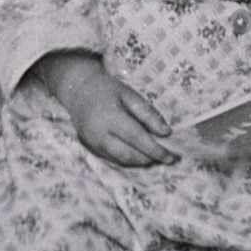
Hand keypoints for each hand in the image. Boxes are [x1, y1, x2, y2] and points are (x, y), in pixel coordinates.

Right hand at [36, 51, 177, 166]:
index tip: (172, 157)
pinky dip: (129, 159)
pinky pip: (113, 159)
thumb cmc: (107, 89)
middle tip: (169, 158)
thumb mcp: (130, 94)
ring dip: (141, 161)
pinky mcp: (91, 148)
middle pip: (129, 154)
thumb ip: (148, 113)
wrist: (78, 90)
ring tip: (157, 157)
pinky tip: (140, 154)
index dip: (156, 150)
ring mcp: (93, 143)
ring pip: (121, 160)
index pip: (137, 138)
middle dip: (150, 159)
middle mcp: (99, 133)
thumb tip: (166, 133)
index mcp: (110, 117)